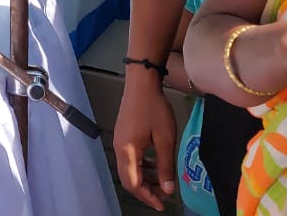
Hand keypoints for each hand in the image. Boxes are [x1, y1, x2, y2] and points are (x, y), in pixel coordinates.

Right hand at [113, 76, 177, 210]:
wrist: (142, 82)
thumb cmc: (154, 108)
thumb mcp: (165, 139)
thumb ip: (165, 166)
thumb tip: (167, 189)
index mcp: (127, 151)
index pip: (133, 183)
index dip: (147, 197)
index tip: (162, 205)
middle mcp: (119, 148)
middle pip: (128, 179)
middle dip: (145, 190)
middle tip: (162, 196)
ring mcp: (120, 141)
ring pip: (129, 169)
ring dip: (144, 178)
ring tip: (162, 180)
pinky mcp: (123, 135)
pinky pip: (131, 158)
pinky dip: (142, 165)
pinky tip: (155, 163)